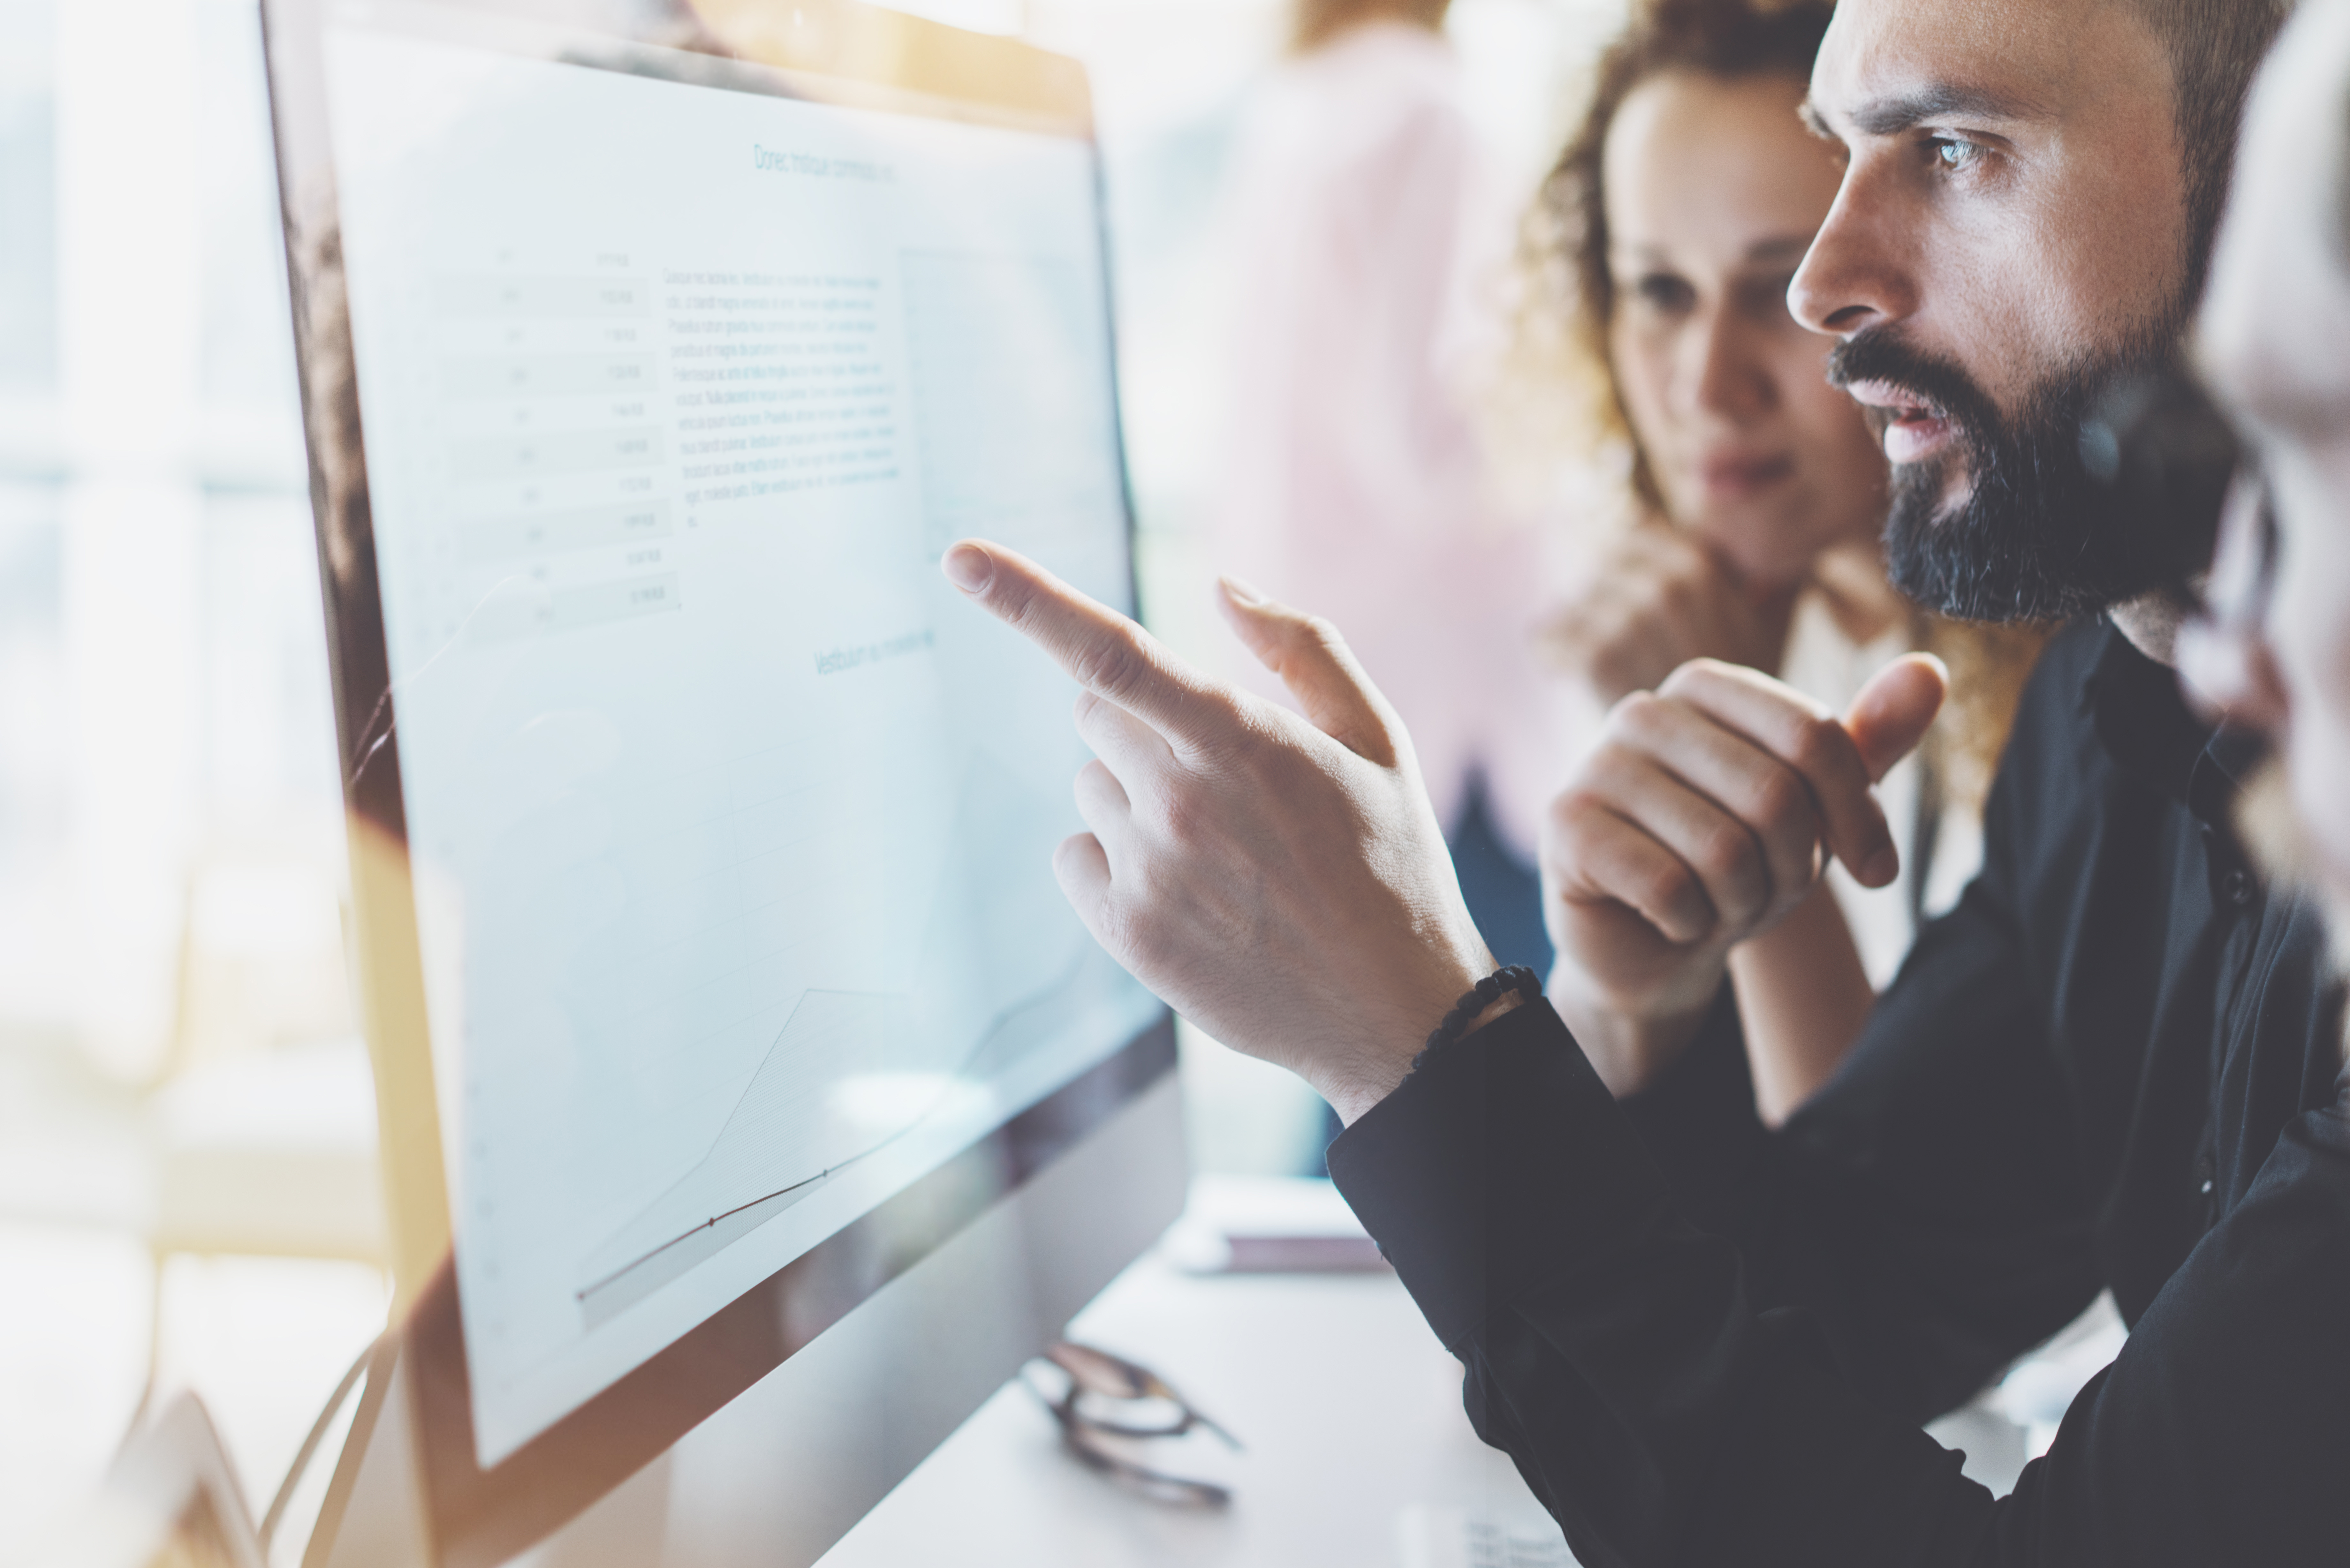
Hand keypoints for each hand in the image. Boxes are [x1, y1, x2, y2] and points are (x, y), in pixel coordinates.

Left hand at [941, 540, 1495, 1123]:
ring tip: (1222, 851)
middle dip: (1141, 726)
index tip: (959, 560)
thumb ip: (1302, 649)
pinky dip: (1114, 861)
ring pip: (1092, 788)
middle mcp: (1182, 802)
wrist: (1393, 1008)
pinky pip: (1075, 856)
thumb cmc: (1390, 860)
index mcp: (1240, 741)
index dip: (1026, 599)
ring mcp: (1149, 873)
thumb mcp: (1377, 738)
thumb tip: (1222, 589)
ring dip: (1137, 800)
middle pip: (1095, 714)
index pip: (1110, 655)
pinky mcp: (1127, 933)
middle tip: (1219, 777)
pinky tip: (1188, 890)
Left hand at [1542, 521, 1798, 708]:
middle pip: (1600, 565)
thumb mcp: (1770, 619)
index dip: (1629, 563)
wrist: (1716, 772)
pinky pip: (1549, 636)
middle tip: (1617, 638)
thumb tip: (1745, 501)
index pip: (1636, 529)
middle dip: (1602, 598)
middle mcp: (1668, 586)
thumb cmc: (1741, 695)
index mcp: (1702, 565)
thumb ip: (1758, 564)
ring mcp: (1631, 620)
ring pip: (1573, 601)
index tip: (1631, 591)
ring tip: (1603, 661)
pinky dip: (1555, 657)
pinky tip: (1578, 677)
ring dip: (1579, 630)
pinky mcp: (1595, 656)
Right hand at [1542, 654, 1946, 1094]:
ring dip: (1742, 902)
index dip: (1858, 817)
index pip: (1813, 736)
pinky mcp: (1566, 827)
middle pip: (1773, 795)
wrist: (1651, 943)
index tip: (1874, 870)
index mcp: (1705, 686)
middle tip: (1770, 893)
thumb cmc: (1736, 861)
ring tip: (1721, 905)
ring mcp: (1596, 766)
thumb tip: (1931, 671)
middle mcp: (1643, 711)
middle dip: (1793, 869)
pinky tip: (1675, 919)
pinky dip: (1691, 923)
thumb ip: (1866, 741)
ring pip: (1722, 849)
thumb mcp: (1814, 807)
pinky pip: (1668, 886)